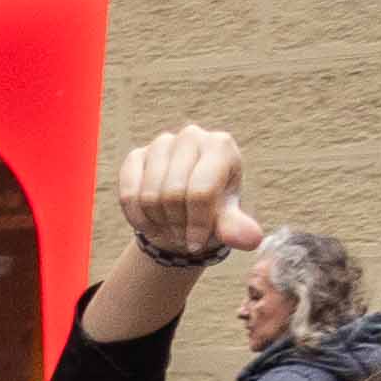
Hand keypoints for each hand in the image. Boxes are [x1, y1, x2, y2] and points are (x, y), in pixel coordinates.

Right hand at [112, 125, 260, 265]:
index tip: (197, 244)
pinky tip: (149, 224)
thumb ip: (237, 228)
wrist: (188, 206)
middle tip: (182, 235)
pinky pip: (129, 195)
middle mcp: (192, 136)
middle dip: (176, 225)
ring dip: (158, 223)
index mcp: (221, 145)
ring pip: (149, 196)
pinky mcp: (136, 156)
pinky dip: (137, 218)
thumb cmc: (214, 210)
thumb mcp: (228, 221)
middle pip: (172, 194)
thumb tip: (252, 240)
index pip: (202, 191)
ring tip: (170, 228)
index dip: (196, 224)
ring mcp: (162, 144)